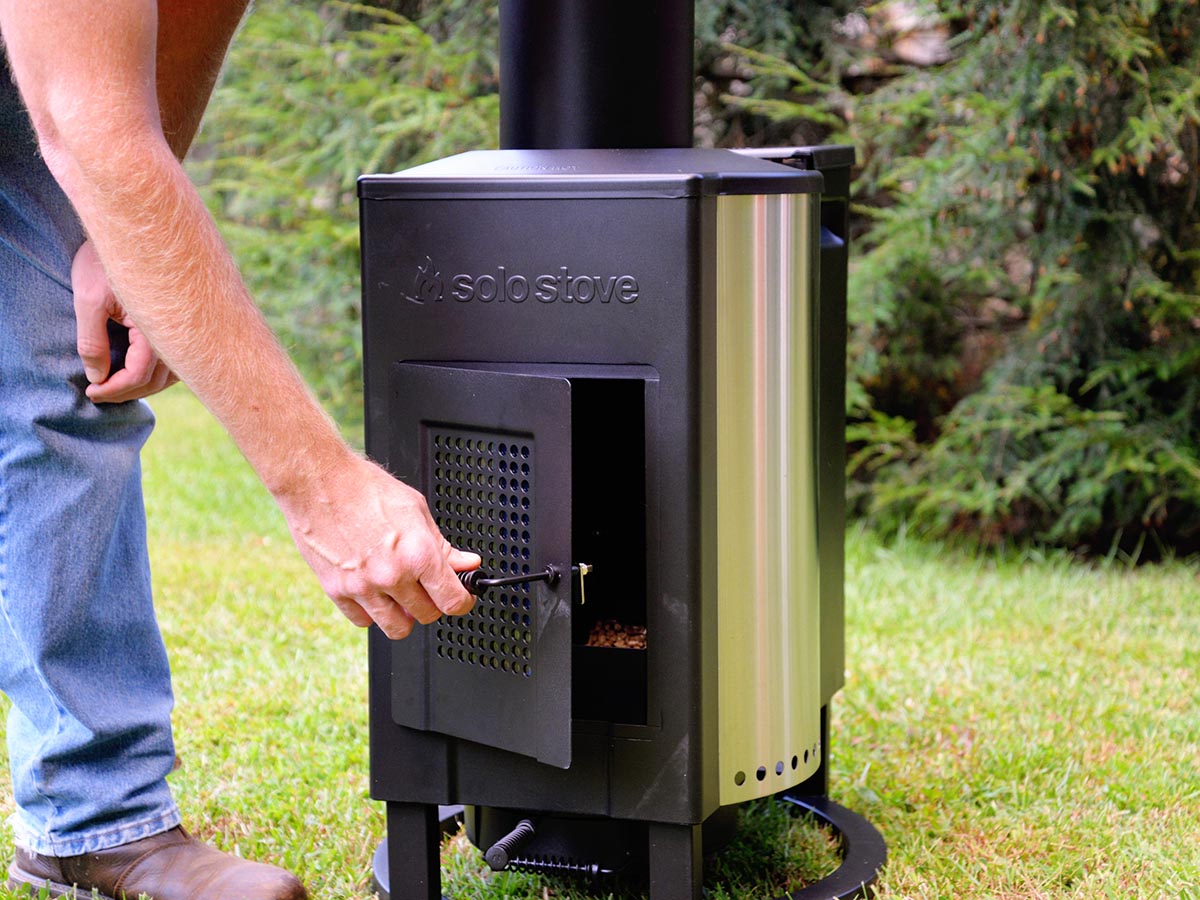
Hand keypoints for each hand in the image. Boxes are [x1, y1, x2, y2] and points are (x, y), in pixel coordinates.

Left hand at [72, 240, 177, 402]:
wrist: (136, 225)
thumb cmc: (108, 259)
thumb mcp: (89, 300)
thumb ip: (92, 342)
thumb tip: (96, 377)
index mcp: (157, 325)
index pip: (140, 374)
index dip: (114, 389)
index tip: (91, 392)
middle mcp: (179, 329)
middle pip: (158, 380)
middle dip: (127, 392)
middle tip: (99, 393)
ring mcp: (187, 327)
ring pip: (173, 375)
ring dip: (146, 385)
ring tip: (118, 385)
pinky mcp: (188, 323)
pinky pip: (180, 361)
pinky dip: (161, 373)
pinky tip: (141, 370)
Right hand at [279, 453, 480, 639]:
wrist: (317, 482)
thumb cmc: (364, 488)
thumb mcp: (416, 509)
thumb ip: (443, 545)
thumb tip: (467, 564)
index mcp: (418, 554)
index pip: (452, 601)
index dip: (463, 601)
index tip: (462, 598)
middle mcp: (392, 575)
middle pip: (427, 616)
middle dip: (433, 604)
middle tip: (429, 588)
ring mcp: (363, 587)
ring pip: (397, 628)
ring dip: (404, 616)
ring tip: (402, 595)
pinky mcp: (337, 591)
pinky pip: (363, 621)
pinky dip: (371, 612)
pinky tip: (374, 592)